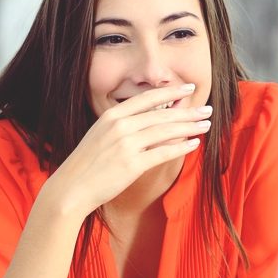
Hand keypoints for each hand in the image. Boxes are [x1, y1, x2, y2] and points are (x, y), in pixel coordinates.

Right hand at [38, 84, 211, 218]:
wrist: (71, 188)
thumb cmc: (86, 164)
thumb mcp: (100, 136)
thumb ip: (121, 126)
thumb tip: (147, 121)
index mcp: (112, 116)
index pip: (148, 99)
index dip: (171, 93)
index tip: (189, 89)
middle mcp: (120, 126)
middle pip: (162, 115)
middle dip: (188, 112)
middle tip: (207, 109)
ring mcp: (126, 145)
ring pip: (165, 132)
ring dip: (189, 127)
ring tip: (205, 125)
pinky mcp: (132, 165)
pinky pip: (162, 153)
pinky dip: (180, 147)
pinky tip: (194, 144)